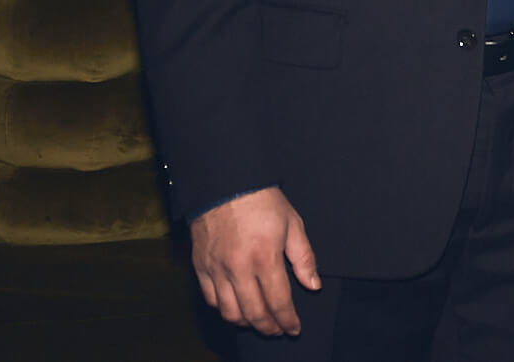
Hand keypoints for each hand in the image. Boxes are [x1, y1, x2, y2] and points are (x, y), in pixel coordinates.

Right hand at [189, 187, 320, 335]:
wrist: (225, 182)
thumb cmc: (262, 201)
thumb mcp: (293, 224)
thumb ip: (304, 258)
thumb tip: (313, 285)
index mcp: (265, 257)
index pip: (278, 301)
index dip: (288, 320)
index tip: (294, 328)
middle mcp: (238, 267)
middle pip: (253, 313)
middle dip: (269, 327)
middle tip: (278, 330)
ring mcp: (216, 268)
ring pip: (229, 312)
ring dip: (246, 322)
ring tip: (259, 322)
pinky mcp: (200, 266)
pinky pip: (210, 299)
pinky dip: (224, 309)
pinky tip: (236, 308)